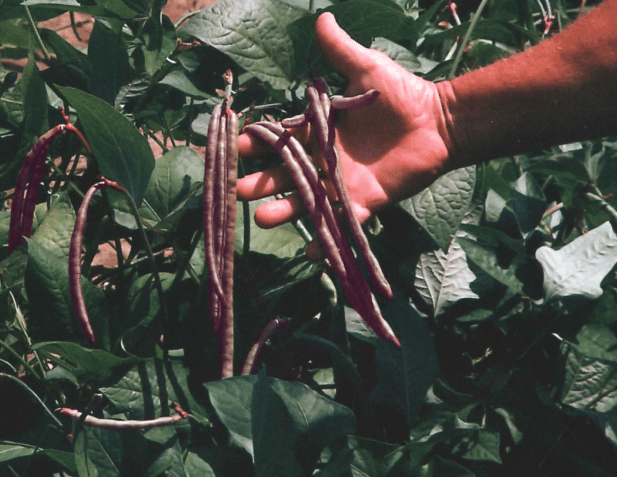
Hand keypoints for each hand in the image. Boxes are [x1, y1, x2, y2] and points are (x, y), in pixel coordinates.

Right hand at [237, 12, 453, 257]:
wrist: (439, 123)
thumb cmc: (402, 94)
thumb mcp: (367, 69)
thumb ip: (341, 51)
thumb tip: (322, 17)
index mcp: (318, 131)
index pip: (280, 139)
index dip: (257, 145)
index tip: (235, 148)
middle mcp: (324, 161)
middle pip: (285, 175)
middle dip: (260, 184)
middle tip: (237, 192)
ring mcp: (341, 185)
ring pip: (306, 202)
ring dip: (284, 212)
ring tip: (263, 220)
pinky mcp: (363, 203)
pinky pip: (342, 224)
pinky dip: (327, 241)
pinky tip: (311, 254)